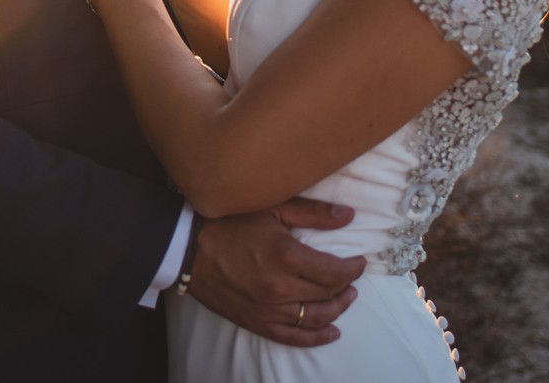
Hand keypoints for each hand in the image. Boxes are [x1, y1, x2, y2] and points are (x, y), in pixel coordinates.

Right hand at [184, 200, 366, 346]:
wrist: (189, 248)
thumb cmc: (230, 223)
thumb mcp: (272, 209)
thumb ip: (312, 213)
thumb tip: (348, 215)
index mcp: (287, 257)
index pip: (335, 272)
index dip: (353, 269)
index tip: (359, 262)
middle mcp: (281, 288)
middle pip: (328, 295)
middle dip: (347, 287)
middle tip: (352, 278)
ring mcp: (268, 309)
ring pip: (316, 318)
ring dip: (337, 310)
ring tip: (345, 299)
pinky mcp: (257, 322)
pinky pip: (293, 337)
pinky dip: (316, 338)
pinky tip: (331, 332)